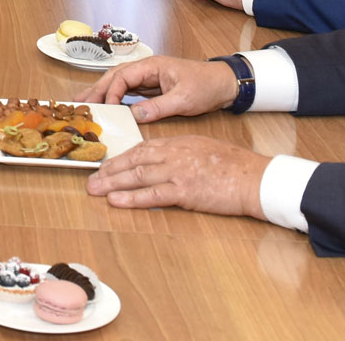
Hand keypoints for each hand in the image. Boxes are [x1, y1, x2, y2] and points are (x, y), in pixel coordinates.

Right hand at [75, 54, 240, 121]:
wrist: (225, 84)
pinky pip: (128, 91)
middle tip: (79, 103)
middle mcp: (147, 69)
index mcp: (152, 65)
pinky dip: (115, 98)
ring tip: (84, 102)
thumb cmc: (207, 85)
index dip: (112, 92)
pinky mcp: (152, 87)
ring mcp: (149, 77)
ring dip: (102, 93)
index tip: (107, 108)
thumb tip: (134, 116)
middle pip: (115, 77)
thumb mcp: (183, 99)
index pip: (122, 76)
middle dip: (97, 89)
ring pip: (119, 83)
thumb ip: (158, 107)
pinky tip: (107, 105)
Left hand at [84, 136, 267, 219]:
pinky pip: (152, 195)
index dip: (121, 158)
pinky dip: (131, 198)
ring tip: (95, 189)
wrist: (253, 177)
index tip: (106, 164)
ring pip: (137, 176)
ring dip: (112, 183)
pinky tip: (116, 201)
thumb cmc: (233, 164)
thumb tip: (160, 159)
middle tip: (90, 178)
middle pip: (133, 160)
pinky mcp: (184, 191)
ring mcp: (177, 172)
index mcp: (177, 143)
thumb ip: (179, 152)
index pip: (141, 148)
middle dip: (109, 170)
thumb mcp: (201, 148)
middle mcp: (173, 154)